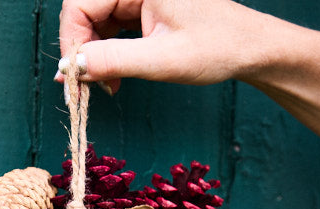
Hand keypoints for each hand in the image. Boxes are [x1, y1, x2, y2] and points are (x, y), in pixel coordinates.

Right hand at [57, 0, 276, 93]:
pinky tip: (114, 75)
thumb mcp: (162, 60)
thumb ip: (113, 61)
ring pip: (94, 21)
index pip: (80, 4)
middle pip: (84, 11)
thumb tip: (70, 69)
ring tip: (106, 86)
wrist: (249, 47)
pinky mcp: (142, 6)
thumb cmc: (216, 47)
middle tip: (87, 89)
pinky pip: (110, 26)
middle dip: (81, 52)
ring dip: (93, 56)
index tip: (73, 80)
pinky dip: (107, 52)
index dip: (71, 43)